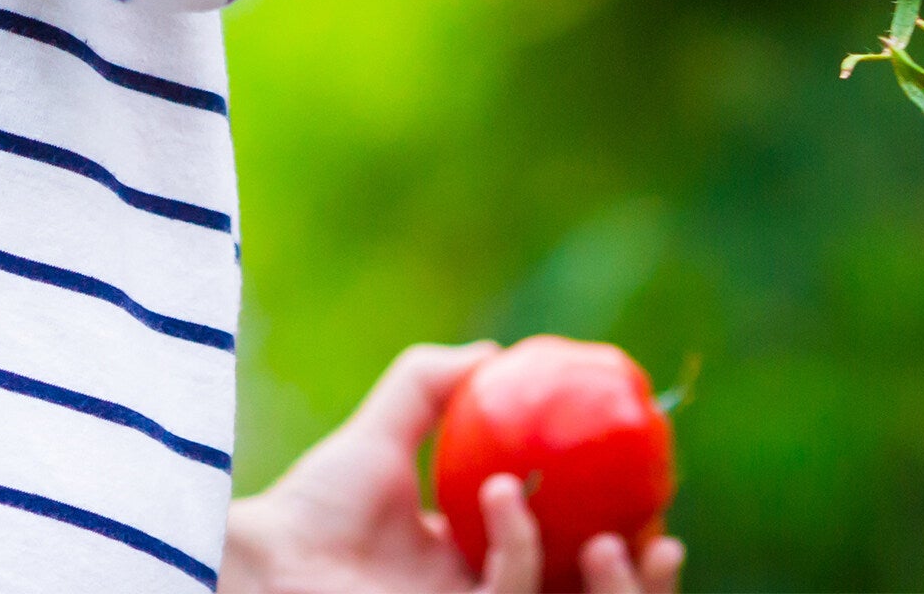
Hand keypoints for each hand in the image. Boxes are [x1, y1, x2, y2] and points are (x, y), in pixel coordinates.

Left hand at [219, 343, 683, 593]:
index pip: (570, 568)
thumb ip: (431, 386)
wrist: (262, 562)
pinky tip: (502, 494)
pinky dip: (520, 548)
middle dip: (641, 590)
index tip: (657, 499)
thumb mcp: (383, 432)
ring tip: (606, 536)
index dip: (623, 546)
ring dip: (607, 587)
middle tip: (661, 536)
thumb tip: (494, 352)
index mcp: (477, 573)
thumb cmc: (310, 505)